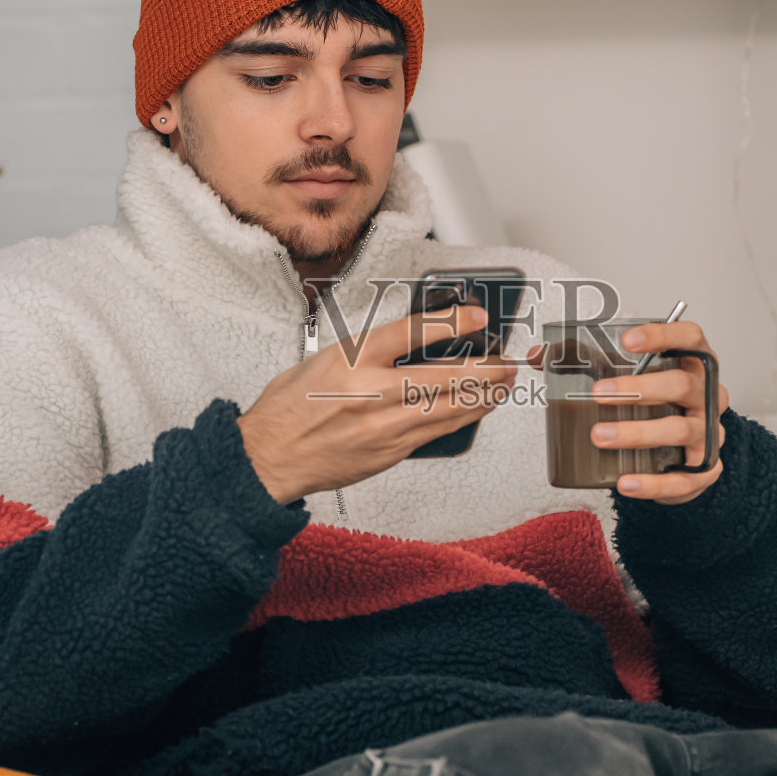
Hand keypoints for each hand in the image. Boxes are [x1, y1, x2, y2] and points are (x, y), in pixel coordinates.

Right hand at [236, 305, 515, 504]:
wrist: (270, 458)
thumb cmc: (290, 408)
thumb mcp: (322, 357)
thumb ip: (365, 349)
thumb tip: (408, 339)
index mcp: (351, 359)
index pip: (412, 332)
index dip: (451, 323)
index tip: (477, 317)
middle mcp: (372, 392)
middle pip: (443, 376)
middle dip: (484, 368)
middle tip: (507, 359)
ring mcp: (384, 426)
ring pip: (449, 408)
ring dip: (483, 394)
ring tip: (504, 382)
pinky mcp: (390, 452)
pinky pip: (437, 432)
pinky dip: (463, 417)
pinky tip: (478, 408)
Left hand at [592, 319, 729, 504]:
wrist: (679, 455)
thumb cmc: (655, 407)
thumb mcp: (630, 378)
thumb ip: (587, 361)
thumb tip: (540, 356)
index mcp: (693, 364)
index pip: (690, 337)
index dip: (662, 335)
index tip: (626, 342)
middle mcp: (709, 395)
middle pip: (682, 384)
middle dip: (638, 389)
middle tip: (598, 395)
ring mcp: (709, 433)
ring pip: (680, 429)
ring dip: (637, 433)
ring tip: (599, 436)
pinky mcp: (705, 470)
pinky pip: (683, 478)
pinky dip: (652, 483)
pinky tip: (625, 482)